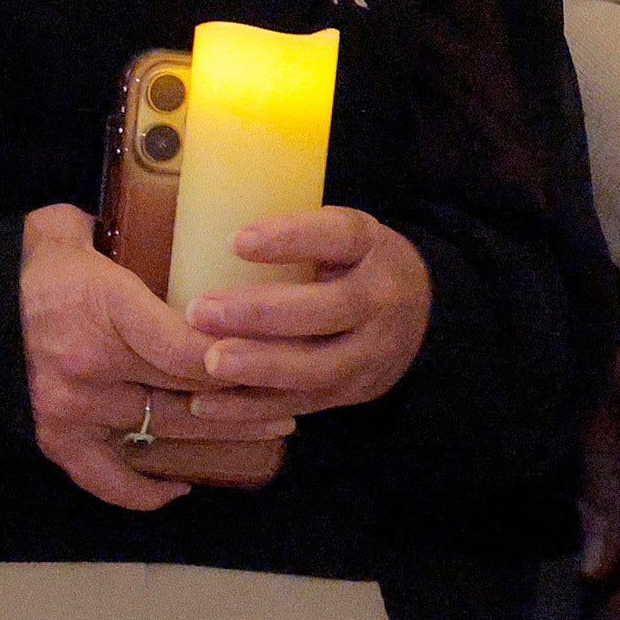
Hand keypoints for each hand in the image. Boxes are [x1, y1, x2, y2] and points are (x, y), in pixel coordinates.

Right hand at [18, 205, 284, 511]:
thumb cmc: (26, 265)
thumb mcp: (69, 231)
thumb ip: (119, 229)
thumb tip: (164, 217)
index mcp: (103, 311)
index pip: (188, 348)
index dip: (240, 358)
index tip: (280, 354)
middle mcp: (91, 368)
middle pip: (190, 393)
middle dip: (251, 396)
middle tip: (294, 390)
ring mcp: (74, 409)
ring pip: (166, 432)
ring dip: (223, 434)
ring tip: (270, 427)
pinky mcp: (55, 437)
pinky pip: (106, 478)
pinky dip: (144, 491)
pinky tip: (180, 485)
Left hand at [188, 205, 433, 414]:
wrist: (420, 315)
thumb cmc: (349, 263)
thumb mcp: (337, 234)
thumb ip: (291, 232)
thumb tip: (199, 212)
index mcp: (370, 247)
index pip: (340, 236)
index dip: (291, 238)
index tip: (236, 240)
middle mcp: (379, 300)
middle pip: (327, 309)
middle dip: (261, 314)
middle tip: (200, 311)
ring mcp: (371, 353)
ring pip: (319, 366)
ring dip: (260, 366)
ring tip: (209, 361)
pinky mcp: (352, 392)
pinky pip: (302, 404)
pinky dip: (251, 407)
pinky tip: (204, 403)